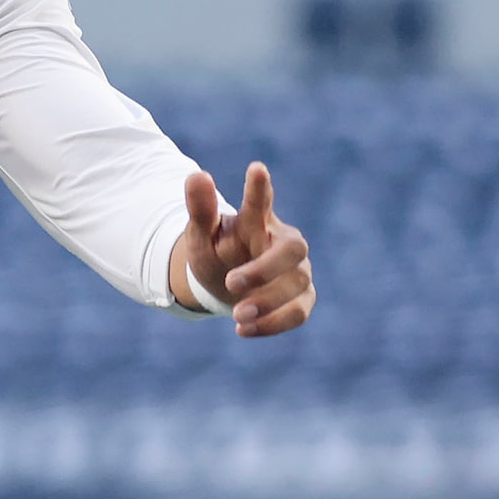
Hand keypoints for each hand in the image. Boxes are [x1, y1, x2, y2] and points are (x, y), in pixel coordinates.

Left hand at [175, 162, 312, 337]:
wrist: (225, 285)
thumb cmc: (217, 253)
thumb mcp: (201, 235)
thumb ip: (200, 209)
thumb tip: (197, 175)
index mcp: (257, 221)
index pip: (261, 202)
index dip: (259, 189)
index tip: (255, 168)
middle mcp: (283, 242)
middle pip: (293, 248)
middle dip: (265, 268)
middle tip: (231, 283)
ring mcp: (297, 271)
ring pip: (298, 283)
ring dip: (268, 302)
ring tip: (236, 315)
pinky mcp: (302, 298)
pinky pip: (299, 311)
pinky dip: (274, 323)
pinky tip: (243, 329)